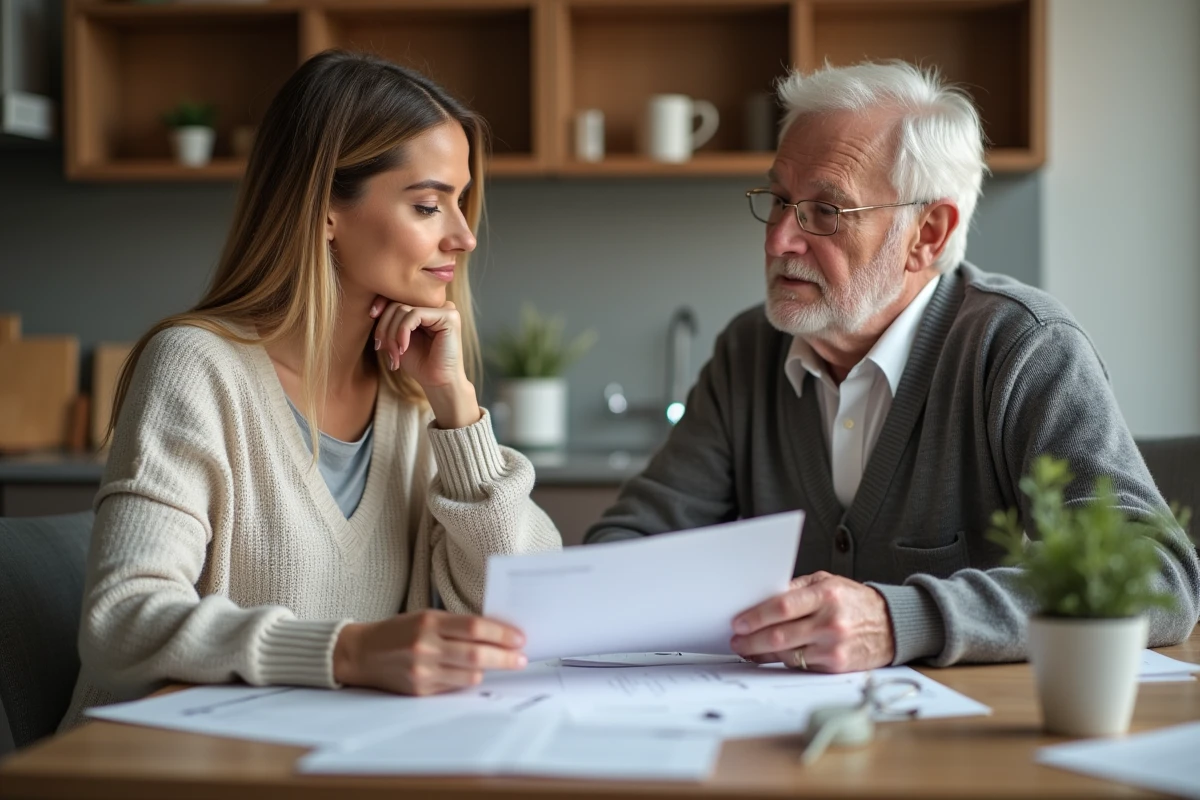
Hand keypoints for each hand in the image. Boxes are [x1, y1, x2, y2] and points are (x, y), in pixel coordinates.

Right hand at [333, 610, 526, 695]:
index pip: (474, 628)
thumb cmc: (398, 631)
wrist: (361, 653)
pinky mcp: (420, 690)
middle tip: (521, 658)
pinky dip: (468, 679)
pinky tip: (474, 673)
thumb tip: (496, 633)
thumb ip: (456, 625)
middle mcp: (425, 646)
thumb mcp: (425, 617)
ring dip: (490, 671)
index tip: (519, 638)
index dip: (501, 634)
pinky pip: (454, 687)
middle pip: (476, 655)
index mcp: (429, 622)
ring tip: (502, 664)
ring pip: (469, 675)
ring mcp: (422, 671)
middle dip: (505, 657)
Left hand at [370, 298, 479, 427]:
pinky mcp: (449, 316)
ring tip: (394, 354)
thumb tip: (374, 309)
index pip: (398, 296)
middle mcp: (437, 304)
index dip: (382, 304)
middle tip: (382, 348)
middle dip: (384, 327)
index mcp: (426, 307)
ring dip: (392, 334)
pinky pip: (415, 315)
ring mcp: (445, 309)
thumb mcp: (398, 338)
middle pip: (398, 303)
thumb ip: (391, 321)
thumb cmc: (420, 363)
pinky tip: (403, 348)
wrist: (438, 383)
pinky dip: (403, 332)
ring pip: (403, 309)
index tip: (371, 316)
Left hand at [730, 571, 894, 671]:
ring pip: (787, 654)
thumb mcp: (828, 582)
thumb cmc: (854, 601)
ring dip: (762, 653)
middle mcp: (831, 622)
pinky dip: (782, 661)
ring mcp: (834, 646)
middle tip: (736, 640)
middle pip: (780, 634)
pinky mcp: (836, 666)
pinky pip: (800, 665)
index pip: (783, 606)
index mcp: (826, 595)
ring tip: (747, 649)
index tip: (739, 622)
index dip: (756, 616)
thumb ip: (796, 588)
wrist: (891, 625)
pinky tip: (770, 656)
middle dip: (752, 640)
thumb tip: (762, 598)